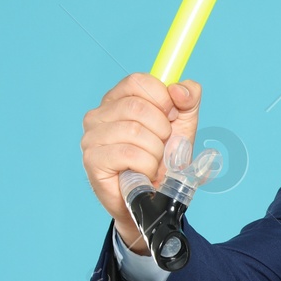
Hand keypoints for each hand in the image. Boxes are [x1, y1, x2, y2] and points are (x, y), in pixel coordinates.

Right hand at [81, 72, 201, 253]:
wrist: (155, 199)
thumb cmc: (164, 161)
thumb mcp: (183, 125)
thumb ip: (188, 99)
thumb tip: (179, 89)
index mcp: (117, 100)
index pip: (138, 81)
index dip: (162, 99)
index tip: (170, 117)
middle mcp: (98, 115)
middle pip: (138, 106)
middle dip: (161, 130)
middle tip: (160, 148)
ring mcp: (91, 137)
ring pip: (135, 131)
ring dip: (155, 152)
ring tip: (152, 163)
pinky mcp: (92, 160)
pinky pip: (129, 154)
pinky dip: (146, 166)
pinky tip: (143, 173)